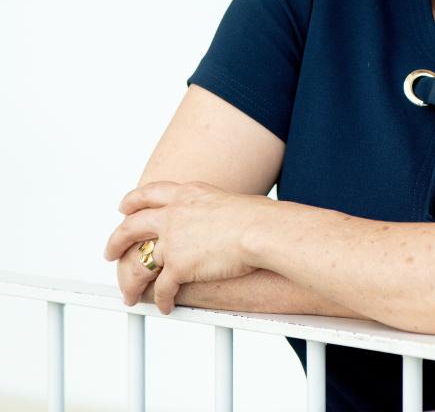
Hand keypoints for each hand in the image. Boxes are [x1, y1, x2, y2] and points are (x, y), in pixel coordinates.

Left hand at [103, 180, 267, 313]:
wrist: (260, 230)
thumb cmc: (257, 217)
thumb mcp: (228, 201)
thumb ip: (212, 209)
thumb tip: (219, 218)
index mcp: (187, 194)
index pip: (150, 193)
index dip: (133, 201)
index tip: (124, 207)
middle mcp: (173, 213)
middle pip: (131, 225)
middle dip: (116, 240)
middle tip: (109, 251)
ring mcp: (173, 239)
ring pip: (138, 262)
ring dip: (130, 281)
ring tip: (128, 293)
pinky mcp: (178, 265)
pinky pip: (162, 288)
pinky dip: (161, 300)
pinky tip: (165, 306)